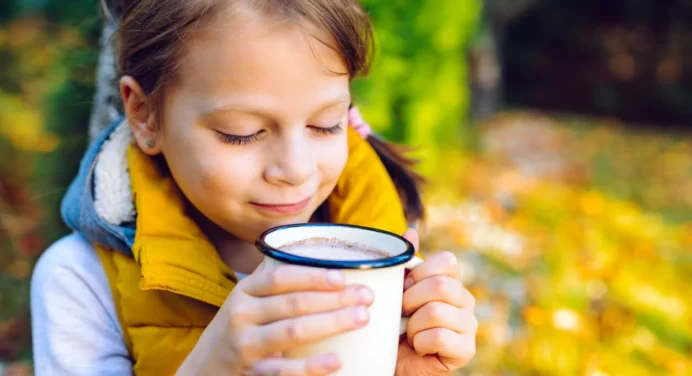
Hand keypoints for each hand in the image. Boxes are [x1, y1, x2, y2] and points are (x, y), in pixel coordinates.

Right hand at [176, 264, 373, 375]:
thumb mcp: (249, 301)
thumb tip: (324, 258)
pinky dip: (312, 367)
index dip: (312, 275)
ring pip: (293, 332)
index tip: (343, 276)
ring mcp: (246, 346)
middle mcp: (242, 315)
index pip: (280, 277)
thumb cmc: (240, 328)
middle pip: (294, 303)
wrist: (204, 369)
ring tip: (362, 318)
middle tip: (367, 296)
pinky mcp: (252, 374)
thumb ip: (278, 281)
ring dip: (331, 323)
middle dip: (335, 298)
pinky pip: (284, 371)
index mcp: (245, 291)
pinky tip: (337, 361)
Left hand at [395, 229, 477, 375]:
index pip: (447, 261)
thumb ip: (404, 262)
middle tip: (401, 313)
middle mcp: (466, 300)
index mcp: (451, 280)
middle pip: (440, 286)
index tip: (404, 287)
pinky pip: (438, 337)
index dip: (419, 273)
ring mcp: (469, 325)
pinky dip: (419, 344)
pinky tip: (419, 348)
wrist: (391, 360)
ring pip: (436, 312)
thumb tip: (412, 230)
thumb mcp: (394, 289)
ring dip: (412, 325)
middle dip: (410, 300)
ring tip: (409, 333)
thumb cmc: (393, 323)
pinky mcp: (466, 350)